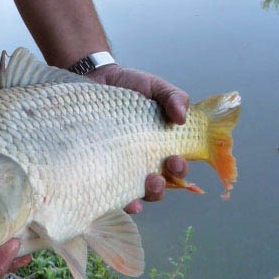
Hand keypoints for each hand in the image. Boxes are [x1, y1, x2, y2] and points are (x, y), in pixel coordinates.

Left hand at [87, 64, 189, 212]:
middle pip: (156, 186)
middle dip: (160, 187)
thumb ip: (173, 97)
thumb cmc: (129, 86)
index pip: (174, 167)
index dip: (179, 170)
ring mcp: (118, 166)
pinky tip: (119, 200)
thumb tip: (182, 117)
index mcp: (159, 147)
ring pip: (134, 193)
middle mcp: (141, 161)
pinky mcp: (98, 167)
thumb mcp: (155, 87)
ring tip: (141, 191)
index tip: (175, 160)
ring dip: (140, 197)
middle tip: (156, 177)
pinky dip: (114, 200)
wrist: (95, 78)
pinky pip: (107, 191)